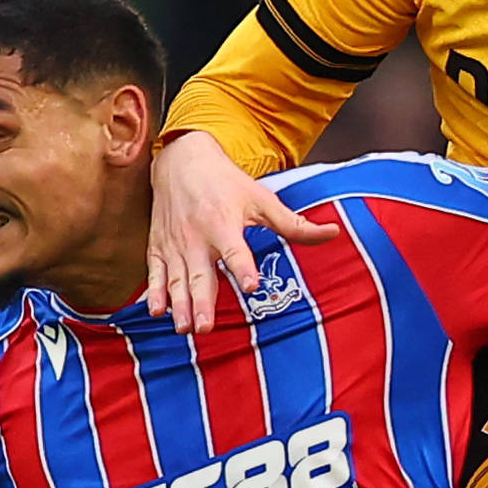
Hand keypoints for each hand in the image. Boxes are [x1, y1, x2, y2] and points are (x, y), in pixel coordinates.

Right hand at [144, 130, 337, 333]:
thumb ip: (294, 224)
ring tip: (183, 328)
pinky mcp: (158, 246)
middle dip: (201, 302)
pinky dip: (154, 291)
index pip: (235, 250)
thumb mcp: (261, 199)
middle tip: (204, 328)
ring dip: (179, 305)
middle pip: (200, 274)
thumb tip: (333, 233)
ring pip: (177, 279)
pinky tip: (154, 311)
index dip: (243, 268)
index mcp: (223, 223)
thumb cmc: (226, 182)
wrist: (181, 159)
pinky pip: (155, 272)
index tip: (252, 286)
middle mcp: (196, 236)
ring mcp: (175, 244)